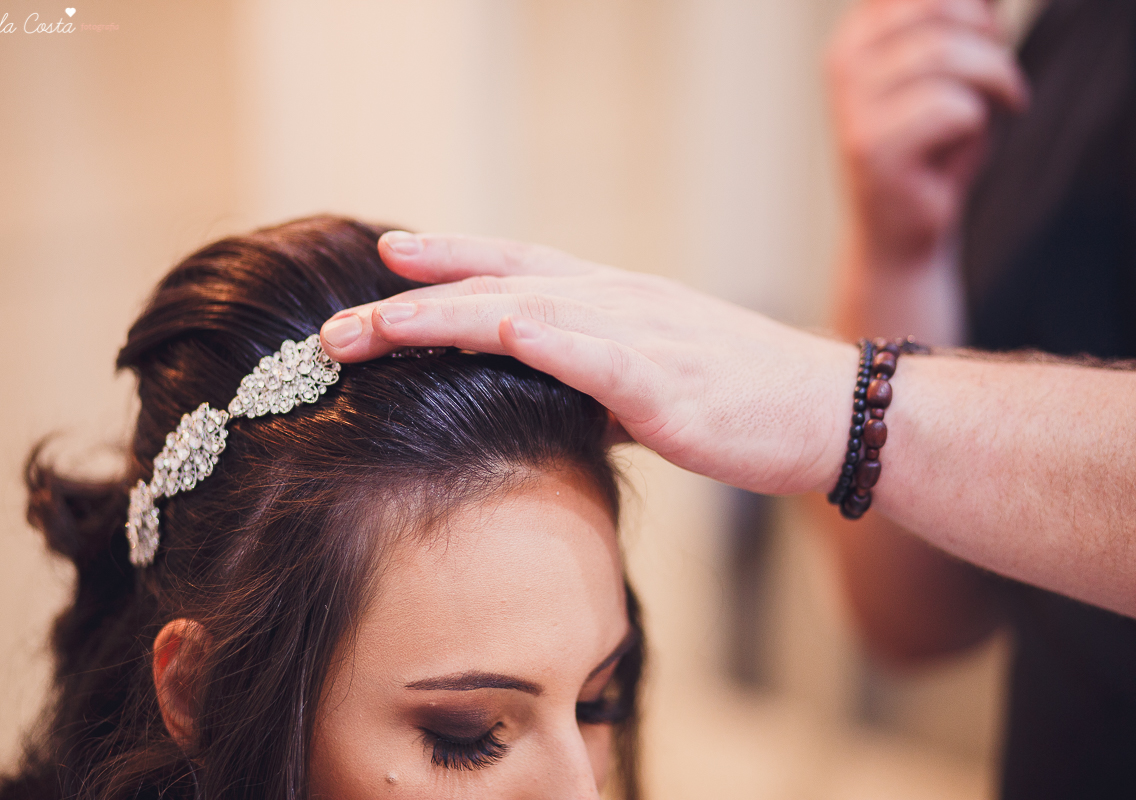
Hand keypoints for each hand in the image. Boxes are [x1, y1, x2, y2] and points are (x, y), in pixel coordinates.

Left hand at [321, 232, 857, 495]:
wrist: (828, 411)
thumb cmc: (738, 401)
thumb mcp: (647, 383)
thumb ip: (586, 383)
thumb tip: (534, 400)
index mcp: (611, 301)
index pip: (513, 267)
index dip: (447, 259)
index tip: (387, 258)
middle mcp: (617, 303)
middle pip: (496, 289)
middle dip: (411, 303)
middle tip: (337, 327)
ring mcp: (642, 337)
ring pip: (528, 313)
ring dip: (447, 316)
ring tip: (379, 326)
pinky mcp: (667, 384)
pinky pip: (601, 356)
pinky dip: (551, 340)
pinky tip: (502, 330)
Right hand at [827, 0, 1027, 266]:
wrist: (901, 230)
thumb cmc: (934, 145)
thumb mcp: (958, 65)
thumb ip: (970, 17)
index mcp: (858, 33)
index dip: (969, 7)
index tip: (989, 32)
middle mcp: (843, 61)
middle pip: (936, 7)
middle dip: (987, 35)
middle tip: (1002, 71)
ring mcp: (850, 106)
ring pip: (944, 55)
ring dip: (994, 78)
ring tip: (1005, 101)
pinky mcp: (869, 148)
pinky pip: (951, 108)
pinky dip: (977, 123)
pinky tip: (967, 142)